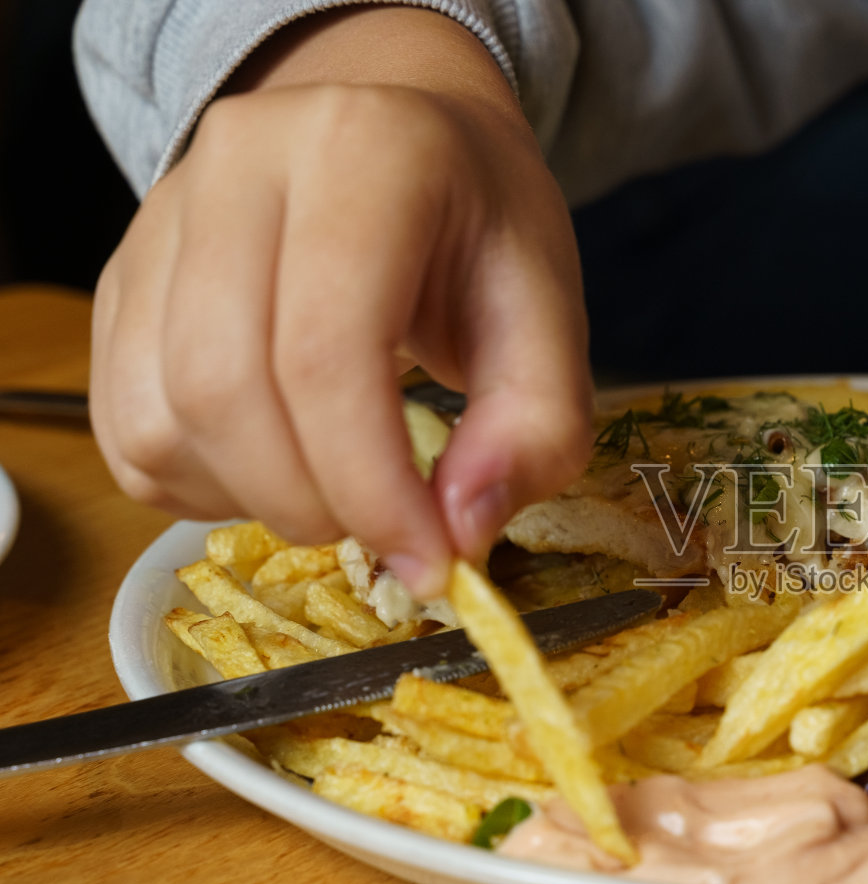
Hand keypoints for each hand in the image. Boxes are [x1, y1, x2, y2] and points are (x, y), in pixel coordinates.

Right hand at [89, 9, 590, 598]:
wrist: (401, 142)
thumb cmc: (478, 226)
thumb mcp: (550, 310)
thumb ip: (535, 425)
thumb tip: (460, 529)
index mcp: (362, 153)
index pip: (325, 351)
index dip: (372, 485)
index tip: (429, 559)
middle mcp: (237, 164)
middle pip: (223, 389)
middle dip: (313, 504)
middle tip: (389, 533)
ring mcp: (159, 219)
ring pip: (158, 418)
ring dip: (253, 500)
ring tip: (341, 488)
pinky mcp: (121, 280)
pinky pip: (125, 426)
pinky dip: (201, 485)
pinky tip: (279, 465)